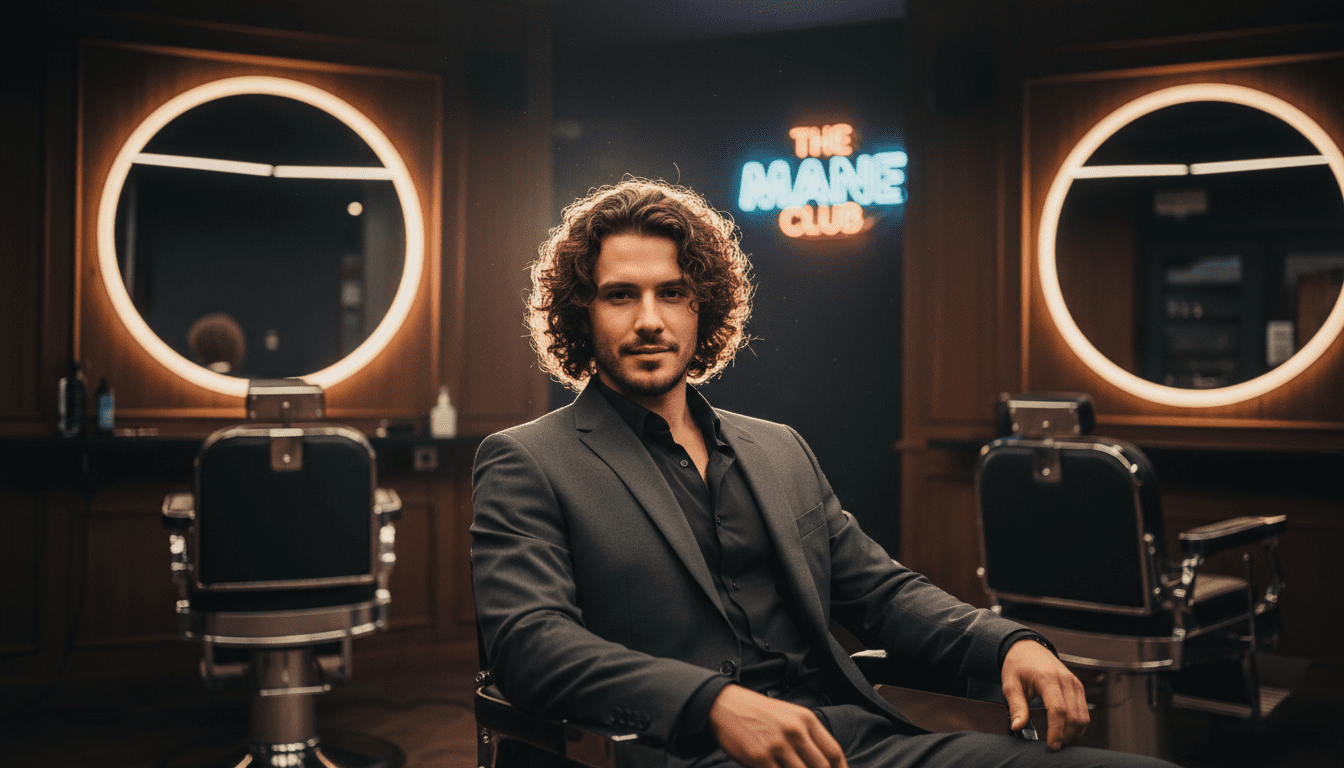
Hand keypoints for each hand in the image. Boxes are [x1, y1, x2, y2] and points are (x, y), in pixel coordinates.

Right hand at [708, 684, 847, 767]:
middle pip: (821, 767)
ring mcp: (777, 745)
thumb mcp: (789, 716)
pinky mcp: (760, 757)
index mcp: (806, 720)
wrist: (726, 705)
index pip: (833, 752)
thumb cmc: (758, 712)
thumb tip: (822, 762)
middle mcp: (795, 731)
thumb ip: (807, 736)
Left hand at [1001, 638, 1089, 750]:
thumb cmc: (1018, 665)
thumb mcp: (1010, 684)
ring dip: (1075, 733)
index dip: (1056, 731)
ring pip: (1083, 716)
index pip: (1058, 709)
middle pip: (1074, 716)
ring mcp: (1075, 683)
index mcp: (1047, 678)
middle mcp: (1066, 680)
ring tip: (1061, 743)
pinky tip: (1068, 733)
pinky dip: (1079, 725)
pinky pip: (1084, 711)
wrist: (1028, 648)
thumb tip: (1017, 727)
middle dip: (1066, 736)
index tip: (1052, 746)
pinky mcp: (1078, 687)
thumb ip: (1016, 706)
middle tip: (1055, 748)